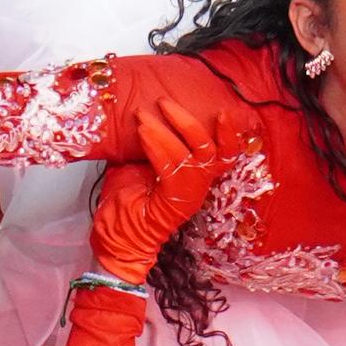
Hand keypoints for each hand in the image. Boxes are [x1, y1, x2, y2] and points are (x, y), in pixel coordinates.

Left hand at [86, 99, 242, 283]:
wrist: (117, 243)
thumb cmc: (125, 206)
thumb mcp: (137, 166)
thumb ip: (149, 146)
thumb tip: (142, 115)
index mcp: (194, 178)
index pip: (223, 155)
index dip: (228, 134)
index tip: (221, 110)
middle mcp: (198, 188)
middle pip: (211, 149)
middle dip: (187, 120)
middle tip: (163, 101)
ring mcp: (188, 197)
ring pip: (194, 155)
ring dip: (169, 130)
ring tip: (144, 115)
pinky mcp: (174, 204)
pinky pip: (172, 168)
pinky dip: (157, 147)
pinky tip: (143, 132)